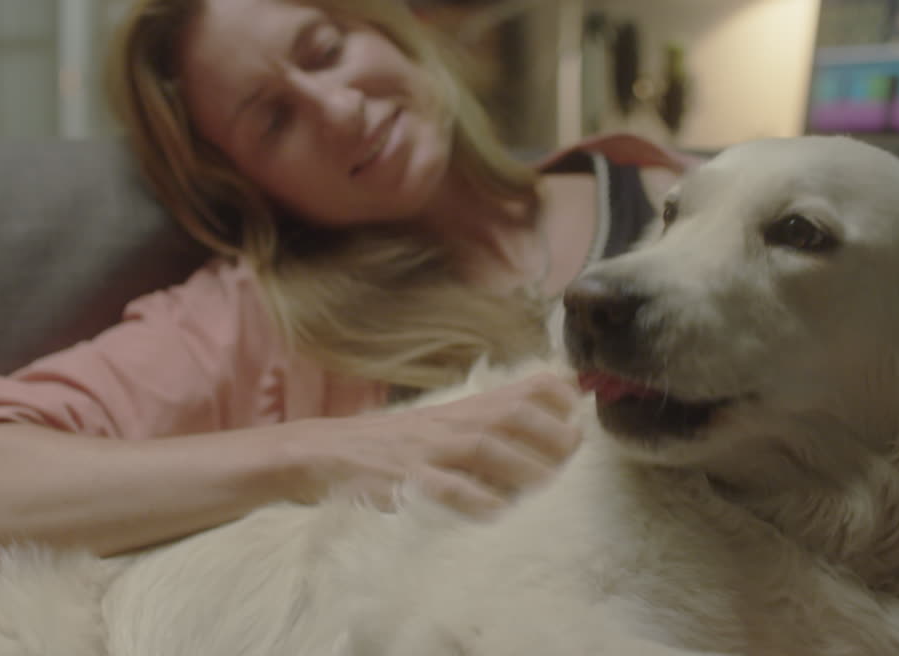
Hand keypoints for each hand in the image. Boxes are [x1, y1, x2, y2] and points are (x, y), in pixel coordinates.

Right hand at [285, 370, 583, 515]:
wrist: (319, 453)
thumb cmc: (390, 446)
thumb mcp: (440, 425)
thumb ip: (484, 426)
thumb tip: (544, 434)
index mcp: (461, 409)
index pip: (520, 386)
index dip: (558, 394)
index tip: (580, 413)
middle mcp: (448, 422)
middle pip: (511, 414)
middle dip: (551, 433)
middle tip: (570, 456)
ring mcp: (424, 450)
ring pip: (484, 448)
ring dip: (524, 467)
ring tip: (546, 487)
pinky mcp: (401, 480)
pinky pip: (443, 488)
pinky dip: (474, 500)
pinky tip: (496, 512)